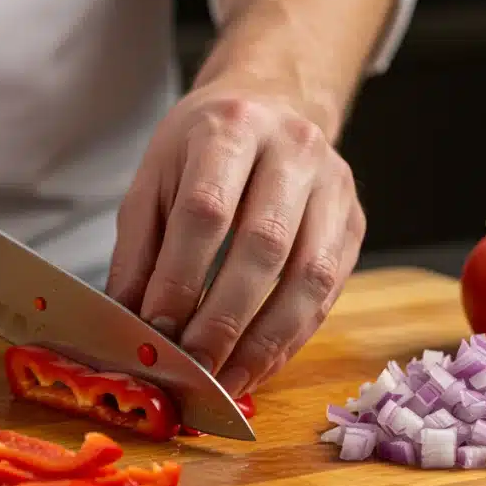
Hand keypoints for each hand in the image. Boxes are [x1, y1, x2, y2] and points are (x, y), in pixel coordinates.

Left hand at [106, 86, 365, 396]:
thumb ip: (139, 249)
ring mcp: (334, 186)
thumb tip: (129, 320)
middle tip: (191, 366)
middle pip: (262, 246)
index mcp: (230, 129)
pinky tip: (258, 365)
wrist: (274, 103)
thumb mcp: (154, 180)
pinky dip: (291, 338)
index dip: (180, 277)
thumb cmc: (202, 149)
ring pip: (308, 276)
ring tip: (225, 381)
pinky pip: (328, 292)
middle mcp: (293, 150)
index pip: (206, 210)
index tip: (156, 328)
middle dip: (223, 319)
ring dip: (264, 341)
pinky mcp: (355, 223)